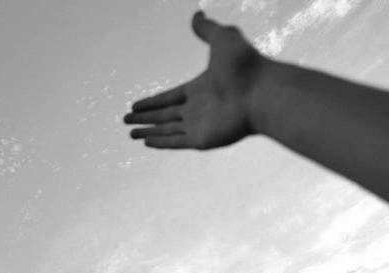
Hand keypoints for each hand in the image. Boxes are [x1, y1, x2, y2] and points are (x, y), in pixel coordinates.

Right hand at [124, 11, 270, 148]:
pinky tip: (146, 142)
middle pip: (165, 115)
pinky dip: (160, 142)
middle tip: (126, 120)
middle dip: (145, 118)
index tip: (135, 104)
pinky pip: (175, 142)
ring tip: (130, 133)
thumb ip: (207, 29)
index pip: (170, 97)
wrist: (262, 92)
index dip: (152, 101)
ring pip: (167, 130)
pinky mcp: (202, 140)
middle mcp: (198, 108)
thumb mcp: (223, 39)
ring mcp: (200, 125)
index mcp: (201, 88)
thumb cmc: (246, 65)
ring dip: (148, 132)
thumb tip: (196, 14)